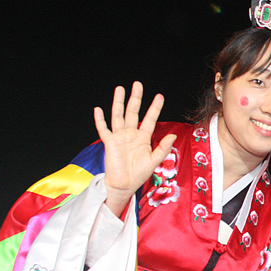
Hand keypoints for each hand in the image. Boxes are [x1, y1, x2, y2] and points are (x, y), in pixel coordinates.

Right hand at [94, 82, 176, 214]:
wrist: (125, 185)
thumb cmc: (139, 174)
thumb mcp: (154, 161)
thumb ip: (163, 148)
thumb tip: (172, 136)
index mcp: (143, 137)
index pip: (150, 119)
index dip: (154, 108)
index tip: (159, 96)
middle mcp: (131, 134)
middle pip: (133, 112)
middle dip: (135, 98)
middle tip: (137, 84)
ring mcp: (119, 137)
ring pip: (118, 115)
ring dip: (119, 102)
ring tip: (120, 89)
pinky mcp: (109, 142)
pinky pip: (104, 129)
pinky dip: (100, 120)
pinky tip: (98, 109)